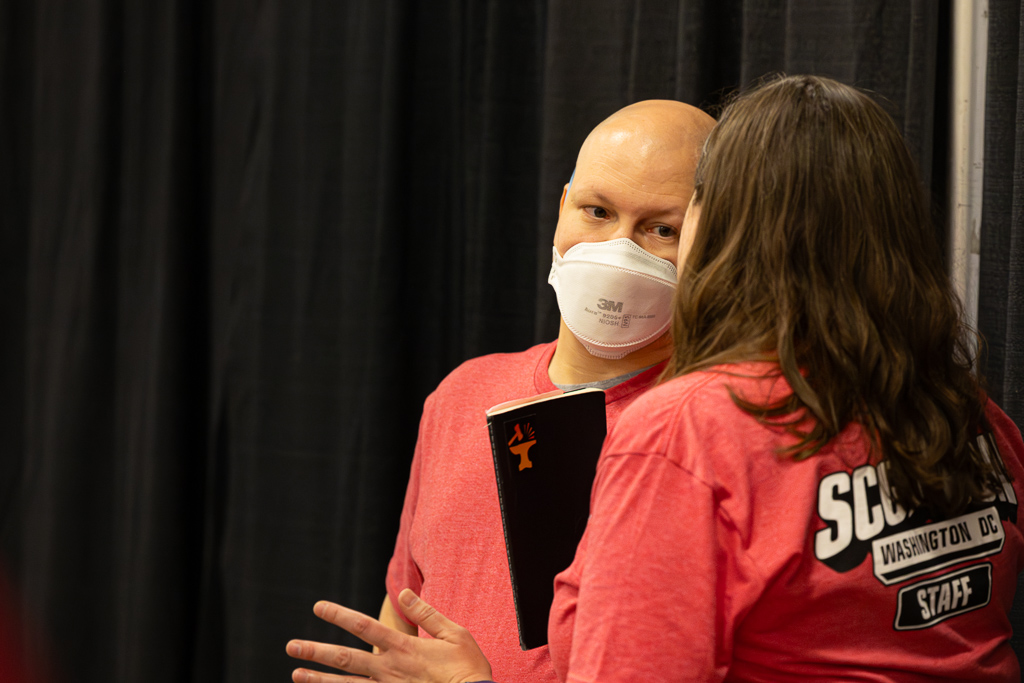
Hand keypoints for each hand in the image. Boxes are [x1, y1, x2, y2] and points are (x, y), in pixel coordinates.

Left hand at [286, 588, 493, 682]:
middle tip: (292, 647)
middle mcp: (390, 670)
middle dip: (316, 652)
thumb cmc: (468, 669)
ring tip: (297, 675)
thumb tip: (403, 593)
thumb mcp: (454, 633)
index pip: (364, 627)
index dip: (339, 615)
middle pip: (346, 659)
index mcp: (404, 648)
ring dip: (320, 680)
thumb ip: (425, 614)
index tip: (318, 607)